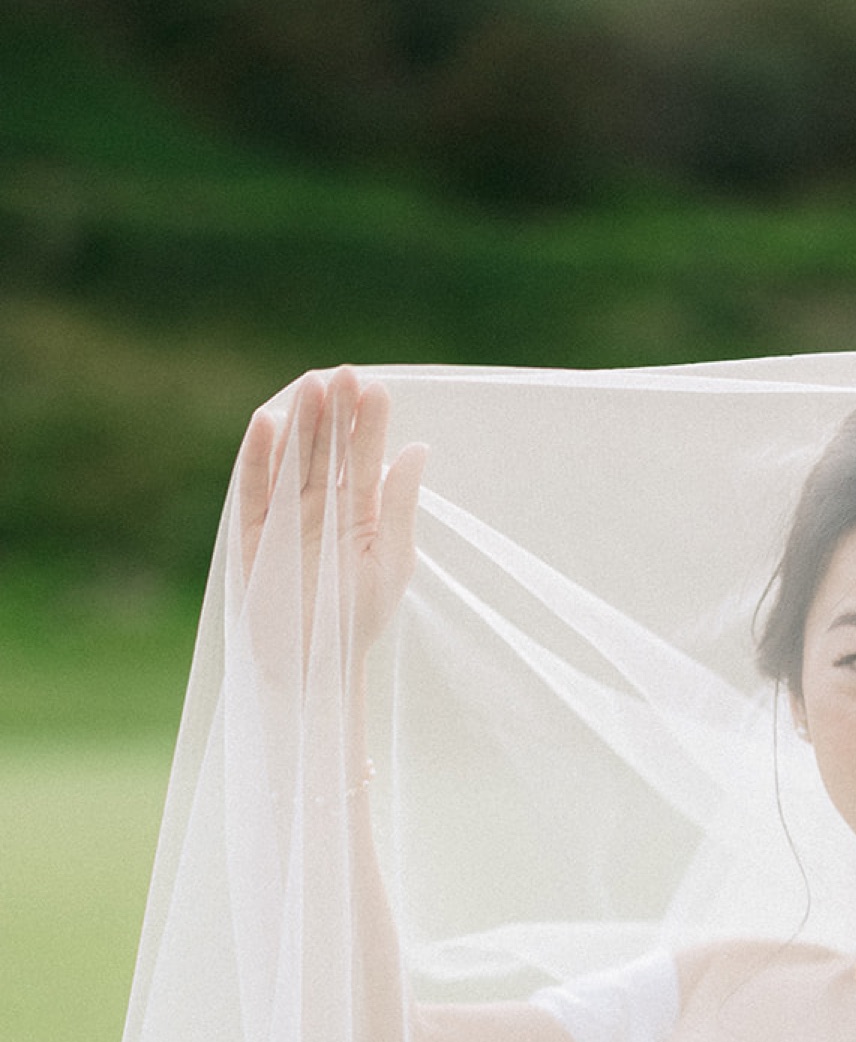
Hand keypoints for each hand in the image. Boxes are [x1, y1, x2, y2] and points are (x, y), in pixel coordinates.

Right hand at [238, 366, 426, 687]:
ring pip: (291, 460)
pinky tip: (267, 422)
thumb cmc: (358, 618)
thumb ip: (400, 504)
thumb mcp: (391, 559)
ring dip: (299, 423)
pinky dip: (258, 457)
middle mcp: (320, 507)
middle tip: (344, 374)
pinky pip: (253, 488)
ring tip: (310, 386)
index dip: (369, 425)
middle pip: (326, 450)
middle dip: (335, 413)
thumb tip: (418, 449)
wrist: (315, 667)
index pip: (364, 458)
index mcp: (358, 512)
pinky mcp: (252, 532)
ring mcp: (283, 516)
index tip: (378, 391)